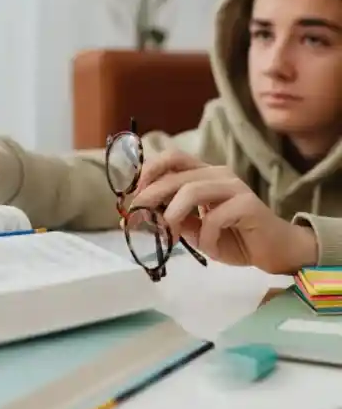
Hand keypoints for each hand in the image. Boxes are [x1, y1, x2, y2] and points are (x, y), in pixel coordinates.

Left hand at [133, 150, 317, 273]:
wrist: (275, 250)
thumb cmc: (235, 238)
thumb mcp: (197, 230)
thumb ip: (177, 219)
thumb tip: (146, 216)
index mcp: (205, 174)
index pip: (173, 158)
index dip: (149, 170)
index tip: (133, 193)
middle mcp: (219, 174)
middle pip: (177, 175)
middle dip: (151, 195)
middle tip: (137, 215)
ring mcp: (234, 187)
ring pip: (192, 190)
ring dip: (173, 214)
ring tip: (169, 234)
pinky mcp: (248, 204)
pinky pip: (215, 217)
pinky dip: (206, 236)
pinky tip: (209, 248)